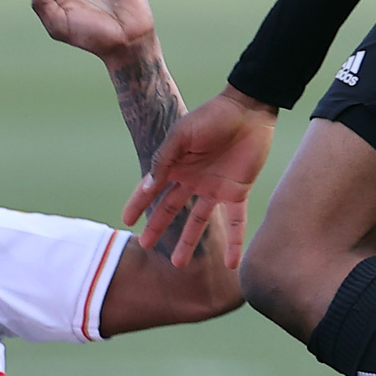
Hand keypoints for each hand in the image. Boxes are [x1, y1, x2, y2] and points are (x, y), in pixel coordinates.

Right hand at [124, 88, 277, 268]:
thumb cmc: (213, 117)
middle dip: (158, 227)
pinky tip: (231, 264)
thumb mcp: (182, 136)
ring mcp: (215, 188)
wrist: (248, 111)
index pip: (152, 189)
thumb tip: (148, 187)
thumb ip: (164, 161)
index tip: (127, 220)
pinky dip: (234, 243)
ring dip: (189, 242)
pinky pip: (236, 222)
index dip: (138, 203)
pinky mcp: (237, 192)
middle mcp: (193, 179)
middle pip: (171, 209)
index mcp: (176, 164)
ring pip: (199, 221)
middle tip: (145, 245)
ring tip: (178, 264)